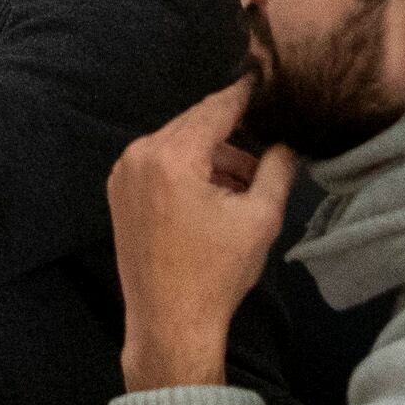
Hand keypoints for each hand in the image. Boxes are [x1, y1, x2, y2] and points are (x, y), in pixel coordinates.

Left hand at [108, 81, 294, 393]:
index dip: (247, 94)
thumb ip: (277, 168)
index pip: (217, 107)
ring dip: (212, 154)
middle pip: (195, 123)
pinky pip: (160, 163)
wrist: (168, 324)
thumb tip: (286, 141)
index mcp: (171, 156)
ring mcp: (123, 173)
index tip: (270, 80)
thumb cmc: (217, 273)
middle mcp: (139, 154)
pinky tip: (216, 194)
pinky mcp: (119, 193)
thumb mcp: (259, 217)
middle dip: (233, 132)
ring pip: (178, 143)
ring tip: (247, 183)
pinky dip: (189, 169)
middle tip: (269, 142)